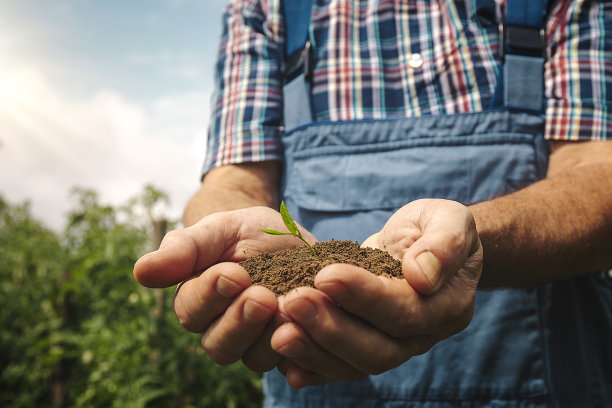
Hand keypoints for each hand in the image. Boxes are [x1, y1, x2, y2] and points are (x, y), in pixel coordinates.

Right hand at [133, 206, 316, 371]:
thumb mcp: (218, 230)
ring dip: (270, 338)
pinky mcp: (291, 348)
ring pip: (255, 359)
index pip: (193, 312)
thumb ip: (184, 249)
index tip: (233, 273)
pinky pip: (294, 363)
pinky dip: (302, 356)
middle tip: (262, 296)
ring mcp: (258, 343)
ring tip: (289, 309)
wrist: (289, 238)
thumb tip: (141, 272)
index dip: (211, 295)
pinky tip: (311, 335)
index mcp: (198, 302)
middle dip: (241, 322)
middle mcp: (224, 330)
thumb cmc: (245, 232)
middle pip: (220, 346)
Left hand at [270, 199, 482, 387]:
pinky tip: (284, 363)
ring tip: (279, 330)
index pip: (405, 311)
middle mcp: (420, 336)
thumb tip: (422, 276)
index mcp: (446, 306)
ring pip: (354, 364)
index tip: (326, 275)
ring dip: (314, 350)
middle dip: (331, 328)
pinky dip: (312, 368)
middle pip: (377, 349)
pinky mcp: (366, 345)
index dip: (365, 297)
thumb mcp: (449, 219)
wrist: (423, 243)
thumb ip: (444, 244)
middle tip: (292, 302)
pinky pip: (339, 367)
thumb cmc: (436, 226)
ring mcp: (392, 346)